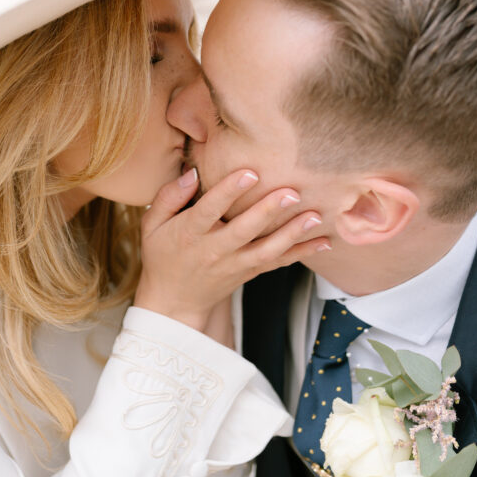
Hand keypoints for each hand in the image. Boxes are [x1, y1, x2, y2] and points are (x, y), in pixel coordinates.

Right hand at [134, 167, 329, 333]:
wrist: (174, 303)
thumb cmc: (163, 256)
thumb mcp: (152, 224)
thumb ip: (169, 196)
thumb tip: (192, 173)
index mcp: (189, 234)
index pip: (209, 211)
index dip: (228, 192)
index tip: (249, 173)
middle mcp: (214, 250)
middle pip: (243, 231)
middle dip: (268, 211)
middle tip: (291, 192)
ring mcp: (235, 264)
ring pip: (266, 250)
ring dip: (292, 233)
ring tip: (314, 216)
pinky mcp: (249, 273)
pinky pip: (277, 263)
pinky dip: (301, 253)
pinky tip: (324, 242)